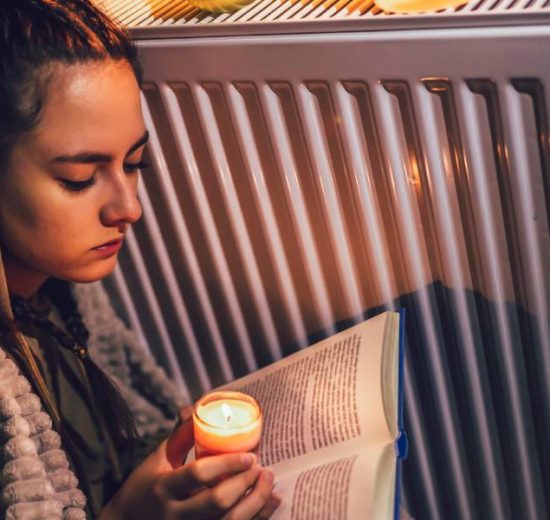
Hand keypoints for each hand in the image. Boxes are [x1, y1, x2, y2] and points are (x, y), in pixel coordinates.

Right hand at [100, 407, 279, 518]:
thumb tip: (193, 408)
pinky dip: (256, 518)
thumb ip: (179, 437)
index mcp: (163, 488)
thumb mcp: (158, 459)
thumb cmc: (145, 486)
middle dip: (244, 484)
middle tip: (262, 467)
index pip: (197, 473)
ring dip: (255, 504)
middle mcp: (175, 515)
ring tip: (270, 483)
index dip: (227, 463)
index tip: (250, 454)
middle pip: (216, 502)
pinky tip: (270, 502)